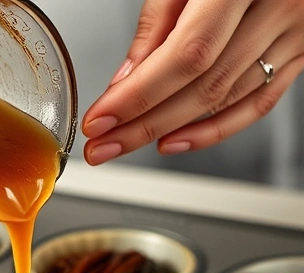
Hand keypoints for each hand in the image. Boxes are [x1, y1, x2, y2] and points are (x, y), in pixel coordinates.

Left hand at [82, 0, 303, 164]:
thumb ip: (158, 21)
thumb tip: (124, 80)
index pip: (186, 56)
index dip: (139, 95)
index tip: (102, 120)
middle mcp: (279, 7)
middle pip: (205, 85)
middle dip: (144, 124)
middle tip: (103, 146)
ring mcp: (298, 31)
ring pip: (228, 98)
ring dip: (171, 129)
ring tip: (126, 142)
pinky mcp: (303, 49)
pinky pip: (259, 102)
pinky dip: (215, 128)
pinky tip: (175, 139)